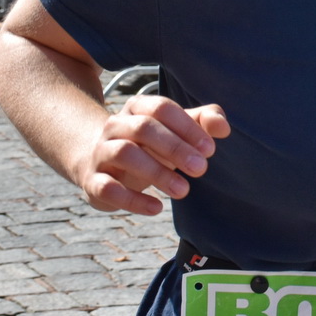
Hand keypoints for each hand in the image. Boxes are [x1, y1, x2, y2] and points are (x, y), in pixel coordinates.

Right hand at [72, 94, 230, 215]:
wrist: (100, 162)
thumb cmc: (150, 144)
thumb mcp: (176, 129)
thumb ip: (202, 122)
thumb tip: (223, 127)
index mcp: (137, 107)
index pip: (162, 108)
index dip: (187, 127)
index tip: (210, 149)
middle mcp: (115, 125)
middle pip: (143, 128)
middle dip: (175, 148)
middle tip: (201, 169)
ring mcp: (101, 152)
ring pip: (124, 154)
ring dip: (157, 173)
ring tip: (184, 190)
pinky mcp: (92, 181)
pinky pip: (107, 188)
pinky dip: (132, 199)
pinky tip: (157, 208)